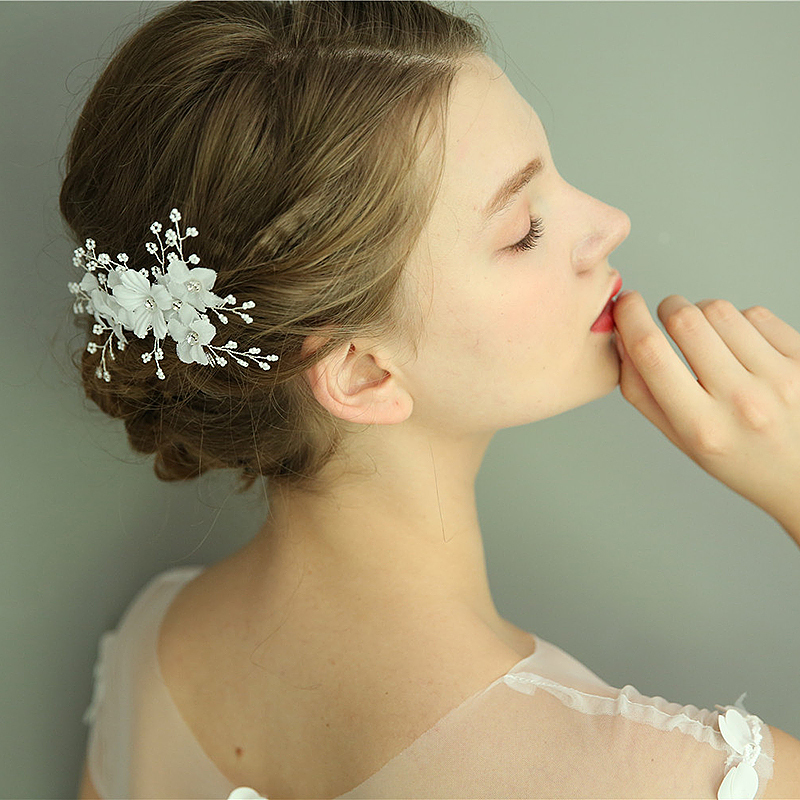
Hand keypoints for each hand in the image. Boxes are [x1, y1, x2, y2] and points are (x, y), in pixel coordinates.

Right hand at [612, 291, 799, 534]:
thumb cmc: (742, 459)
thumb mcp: (681, 440)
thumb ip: (642, 392)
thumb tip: (622, 338)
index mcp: (701, 427)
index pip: (651, 354)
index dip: (630, 318)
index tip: (625, 303)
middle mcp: (741, 402)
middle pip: (686, 321)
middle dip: (669, 307)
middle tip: (669, 314)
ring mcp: (779, 378)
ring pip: (720, 311)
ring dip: (705, 314)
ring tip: (712, 339)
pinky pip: (757, 314)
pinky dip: (742, 322)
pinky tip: (744, 347)